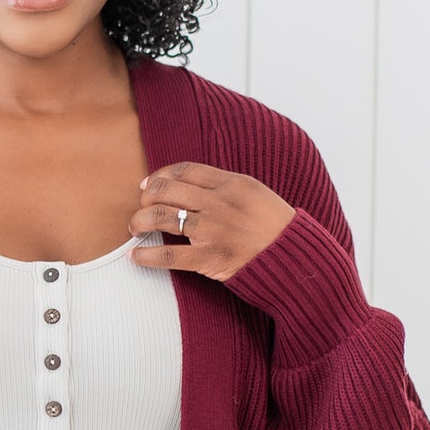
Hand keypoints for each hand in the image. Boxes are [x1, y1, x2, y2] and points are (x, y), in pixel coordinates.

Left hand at [129, 161, 295, 279]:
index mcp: (233, 183)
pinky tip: (136, 257)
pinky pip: (169, 255)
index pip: (185, 170)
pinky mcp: (211, 258)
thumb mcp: (255, 195)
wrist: (295, 259)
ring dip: (140, 221)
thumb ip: (225, 188)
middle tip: (141, 208)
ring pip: (163, 217)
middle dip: (146, 197)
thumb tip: (191, 187)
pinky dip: (147, 256)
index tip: (149, 185)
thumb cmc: (274, 228)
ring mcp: (215, 230)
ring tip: (134, 228)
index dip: (160, 176)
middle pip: (167, 190)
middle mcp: (221, 203)